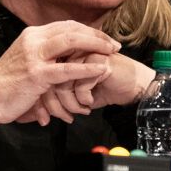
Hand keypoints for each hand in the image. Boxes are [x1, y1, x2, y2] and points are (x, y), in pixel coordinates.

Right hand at [0, 21, 121, 151]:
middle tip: (114, 44)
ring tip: (111, 52)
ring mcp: (34, 56)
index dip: (88, 31)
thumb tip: (65, 55)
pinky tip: (101, 69)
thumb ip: (44, 55)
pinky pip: (67, 69)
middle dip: (96, 35)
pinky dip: (87, 68)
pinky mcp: (36, 74)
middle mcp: (32, 40)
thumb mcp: (25, 61)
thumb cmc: (7, 85)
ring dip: (95, 45)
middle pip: (71, 29)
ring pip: (71, 42)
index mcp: (31, 35)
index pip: (66, 25)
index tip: (103, 39)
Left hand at [16, 50, 156, 125]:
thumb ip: (55, 96)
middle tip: (65, 118)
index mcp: (59, 55)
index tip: (45, 119)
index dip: (42, 101)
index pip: (39, 78)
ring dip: (70, 104)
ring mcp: (82, 52)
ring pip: (62, 82)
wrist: (132, 86)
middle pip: (48, 79)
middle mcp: (68, 51)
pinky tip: (89, 104)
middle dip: (53, 104)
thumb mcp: (73, 95)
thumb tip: (39, 114)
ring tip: (80, 112)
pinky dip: (83, 99)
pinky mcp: (97, 59)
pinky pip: (80, 83)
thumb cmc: (101, 90)